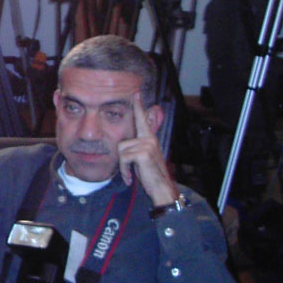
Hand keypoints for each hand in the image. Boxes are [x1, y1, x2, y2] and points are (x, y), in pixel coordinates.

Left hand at [117, 91, 178, 207]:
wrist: (161, 188)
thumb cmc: (151, 174)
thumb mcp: (144, 158)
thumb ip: (139, 147)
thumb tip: (130, 142)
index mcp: (149, 138)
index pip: (143, 119)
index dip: (139, 106)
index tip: (135, 93)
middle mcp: (149, 139)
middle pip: (121, 143)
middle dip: (122, 160)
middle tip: (129, 171)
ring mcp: (148, 145)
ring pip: (121, 152)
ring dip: (123, 166)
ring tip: (132, 174)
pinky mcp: (143, 153)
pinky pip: (123, 158)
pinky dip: (124, 170)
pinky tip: (131, 178)